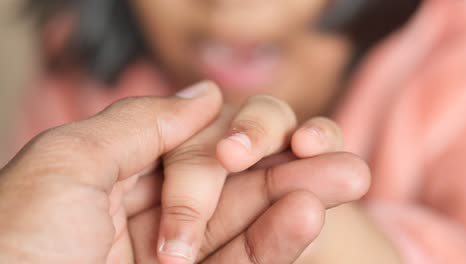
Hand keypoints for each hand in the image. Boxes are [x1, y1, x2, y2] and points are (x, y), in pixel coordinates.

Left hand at [0, 82, 369, 263]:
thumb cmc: (21, 247)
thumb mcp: (68, 163)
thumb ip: (140, 122)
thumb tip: (204, 94)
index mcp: (115, 182)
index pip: (194, 148)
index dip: (241, 138)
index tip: (283, 132)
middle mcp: (146, 221)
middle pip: (231, 186)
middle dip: (287, 170)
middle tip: (340, 158)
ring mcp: (175, 262)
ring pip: (246, 227)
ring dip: (295, 201)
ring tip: (342, 178)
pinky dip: (278, 241)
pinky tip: (308, 213)